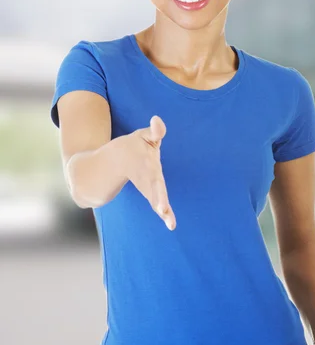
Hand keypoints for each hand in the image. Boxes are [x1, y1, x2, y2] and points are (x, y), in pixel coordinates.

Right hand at [121, 115, 175, 229]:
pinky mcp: (150, 193)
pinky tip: (171, 224)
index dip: (154, 173)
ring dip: (162, 209)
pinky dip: (165, 214)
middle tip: (162, 209)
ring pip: (155, 199)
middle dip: (158, 197)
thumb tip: (157, 120)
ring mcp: (147, 186)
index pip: (152, 168)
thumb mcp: (142, 135)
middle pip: (152, 187)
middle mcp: (146, 176)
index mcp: (145, 161)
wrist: (113, 163)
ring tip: (170, 222)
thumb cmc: (132, 146)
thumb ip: (154, 131)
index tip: (156, 177)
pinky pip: (158, 204)